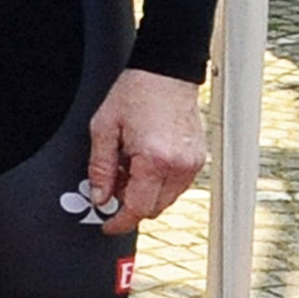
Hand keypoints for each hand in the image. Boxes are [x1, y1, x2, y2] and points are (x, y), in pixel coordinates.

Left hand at [83, 67, 208, 228]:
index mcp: (154, 160)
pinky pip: (177, 185)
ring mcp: (192, 163)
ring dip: (145, 193)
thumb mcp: (104, 129)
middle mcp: (179, 165)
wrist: (165, 73)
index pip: (137, 209)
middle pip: (153, 208)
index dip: (119, 222)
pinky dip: (159, 182)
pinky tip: (145, 161)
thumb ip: (100, 168)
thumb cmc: (135, 93)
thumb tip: (99, 197)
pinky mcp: (199, 159)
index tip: (108, 225)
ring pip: (166, 199)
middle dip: (130, 203)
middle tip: (113, 182)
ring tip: (129, 164)